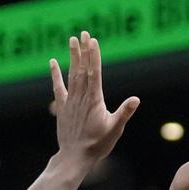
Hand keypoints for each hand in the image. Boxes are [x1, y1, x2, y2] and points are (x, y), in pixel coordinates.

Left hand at [50, 31, 139, 161]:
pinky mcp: (63, 107)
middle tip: (83, 33)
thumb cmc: (98, 144)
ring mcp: (70, 101)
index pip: (94, 72)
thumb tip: (136, 99)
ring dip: (73, 57)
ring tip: (72, 40)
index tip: (93, 41)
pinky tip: (52, 62)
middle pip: (82, 68)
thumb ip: (124, 113)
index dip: (94, 56)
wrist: (75, 156)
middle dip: (84, 50)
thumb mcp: (115, 129)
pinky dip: (55, 74)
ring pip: (72, 74)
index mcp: (95, 100)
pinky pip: (58, 87)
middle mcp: (81, 97)